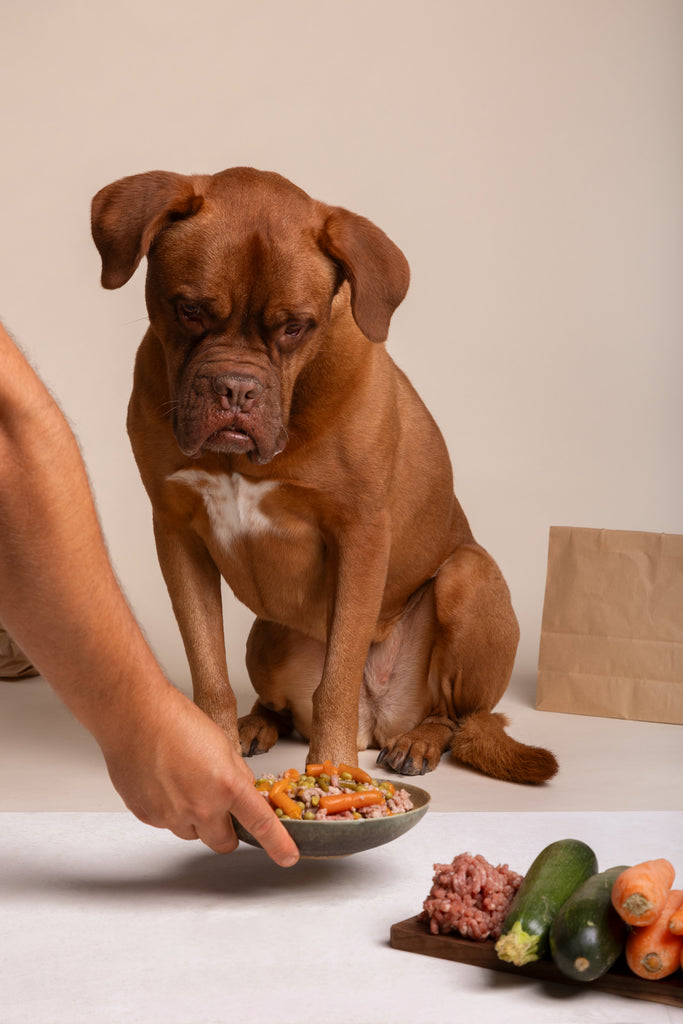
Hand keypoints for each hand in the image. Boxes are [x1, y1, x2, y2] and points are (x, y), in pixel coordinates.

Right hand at [101, 684, 299, 867]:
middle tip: (220, 808)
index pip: (261, 823)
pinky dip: (169, 810)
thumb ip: (236, 775)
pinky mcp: (147, 816)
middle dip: (226, 831)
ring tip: (184, 782)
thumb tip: (243, 793)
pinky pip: (166, 823)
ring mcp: (171, 815)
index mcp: (227, 786)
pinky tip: (164, 782)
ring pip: (192, 833)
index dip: (278, 844)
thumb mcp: (223, 744)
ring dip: (195, 819)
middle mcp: (200, 807)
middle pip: (223, 842)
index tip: (288, 856)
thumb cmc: (176, 720)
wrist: (134, 715)